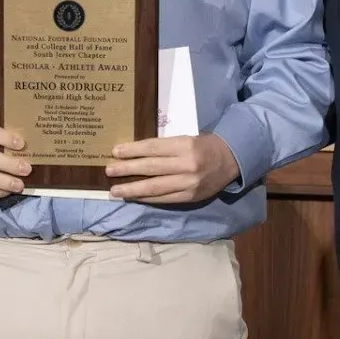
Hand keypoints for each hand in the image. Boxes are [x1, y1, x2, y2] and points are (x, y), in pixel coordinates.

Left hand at [105, 134, 239, 203]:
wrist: (231, 160)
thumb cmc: (203, 146)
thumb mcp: (185, 139)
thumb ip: (164, 148)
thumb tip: (134, 155)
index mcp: (185, 145)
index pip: (152, 148)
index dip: (132, 151)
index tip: (115, 152)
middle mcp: (187, 164)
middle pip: (150, 168)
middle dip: (127, 170)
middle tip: (109, 171)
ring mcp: (189, 183)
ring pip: (155, 187)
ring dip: (132, 189)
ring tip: (115, 190)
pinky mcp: (190, 197)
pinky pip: (164, 199)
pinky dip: (147, 198)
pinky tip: (134, 197)